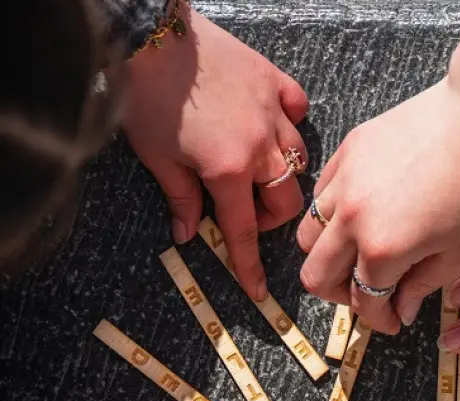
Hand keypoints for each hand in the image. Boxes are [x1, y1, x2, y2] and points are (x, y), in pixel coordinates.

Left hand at [120, 8, 308, 300]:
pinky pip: (298, 109)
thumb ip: (181, 198)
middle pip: (286, 200)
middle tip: (243, 211)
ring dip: (281, 174)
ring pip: (298, 159)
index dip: (250, 265)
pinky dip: (291, 122)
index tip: (258, 291)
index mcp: (228, 170)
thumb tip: (189, 233)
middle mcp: (260, 146)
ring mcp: (272, 112)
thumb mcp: (156, 157)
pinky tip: (272, 124)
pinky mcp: (274, 82)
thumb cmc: (147, 97)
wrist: (154, 36)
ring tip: (258, 171)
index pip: (244, 230)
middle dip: (268, 216)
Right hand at [297, 78, 459, 333]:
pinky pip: (320, 195)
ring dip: (330, 256)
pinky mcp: (346, 152)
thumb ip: (422, 285)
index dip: (379, 320)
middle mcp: (351, 218)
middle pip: (316, 276)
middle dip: (341, 297)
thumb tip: (399, 310)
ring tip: (360, 254)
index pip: (364, 301)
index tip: (393, 320)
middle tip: (370, 293)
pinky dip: (333, 216)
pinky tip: (364, 215)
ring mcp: (343, 182)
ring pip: (308, 236)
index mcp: (383, 248)